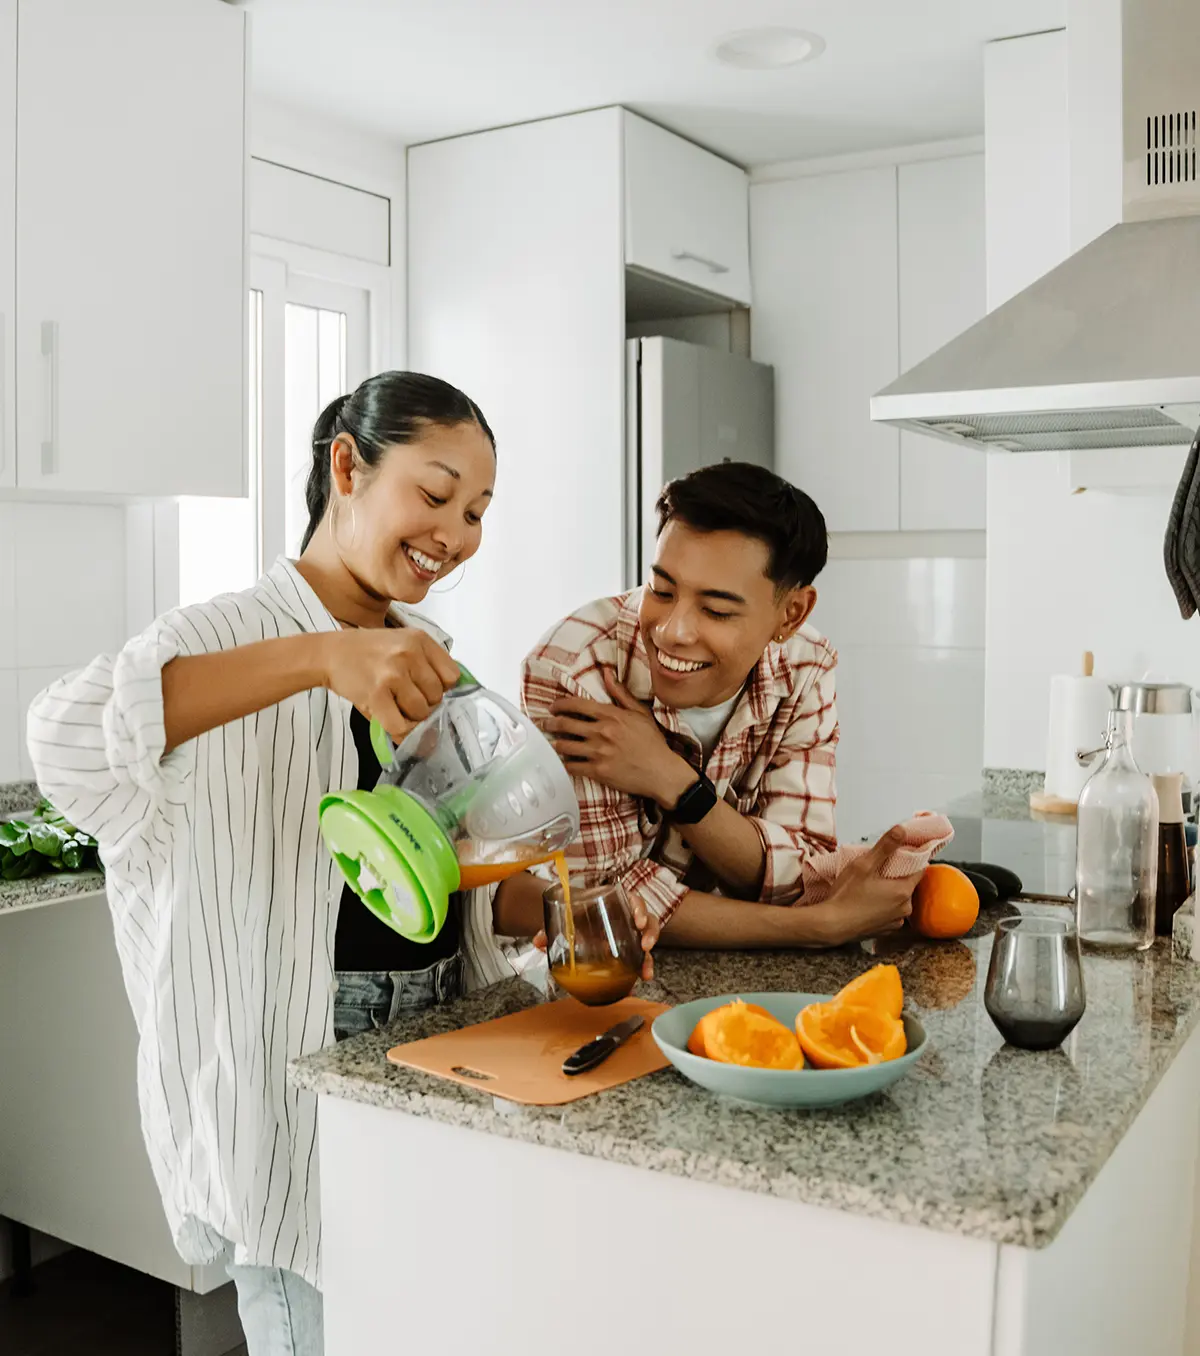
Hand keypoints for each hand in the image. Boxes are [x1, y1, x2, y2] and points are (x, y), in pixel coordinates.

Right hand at [320, 628, 459, 741]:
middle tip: (405, 701)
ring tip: (395, 708)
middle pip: (437, 696)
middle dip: (425, 705)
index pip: (452, 676)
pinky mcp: (376, 693)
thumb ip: (426, 665)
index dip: (441, 689)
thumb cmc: (368, 652)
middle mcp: (409, 653)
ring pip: (421, 712)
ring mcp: (393, 673)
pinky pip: (401, 726)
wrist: (329, 653)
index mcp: (420, 640)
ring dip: (410, 718)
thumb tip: (449, 701)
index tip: (426, 690)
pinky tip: (390, 722)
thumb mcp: (402, 644)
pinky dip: (399, 732)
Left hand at [531, 889, 660, 981]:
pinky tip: (640, 981)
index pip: (633, 900)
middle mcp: (626, 917)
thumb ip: (550, 928)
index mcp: (614, 902)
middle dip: (650, 933)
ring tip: (645, 972)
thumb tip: (539, 942)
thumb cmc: (574, 914)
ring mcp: (629, 934)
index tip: (637, 920)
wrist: (573, 920)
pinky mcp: (628, 949)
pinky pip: (640, 957)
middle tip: (645, 945)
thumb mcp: (564, 917)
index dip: (639, 908)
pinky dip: (641, 969)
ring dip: (648, 957)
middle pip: (648, 920)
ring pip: (646, 942)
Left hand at [544, 669, 693, 806]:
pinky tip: (562, 762)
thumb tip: (607, 673)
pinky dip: (564, 764)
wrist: (661, 771)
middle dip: (550, 723)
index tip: (553, 707)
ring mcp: (598, 752)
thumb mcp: (640, 713)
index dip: (560, 705)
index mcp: (611, 715)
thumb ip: (620, 693)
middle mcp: (601, 732)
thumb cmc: (652, 742)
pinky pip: (572, 766)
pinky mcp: (598, 771)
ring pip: (565, 746)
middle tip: (545, 724)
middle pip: (565, 724)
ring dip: (555, 743)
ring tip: (551, 743)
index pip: (577, 705)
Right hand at [805, 827, 921, 946]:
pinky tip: (867, 902)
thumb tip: (902, 830)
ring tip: (870, 886)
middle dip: (897, 875)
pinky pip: (890, 912)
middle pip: (908, 884)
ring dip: (890, 891)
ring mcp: (896, 921)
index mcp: (903, 891)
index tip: (900, 853)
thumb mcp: (864, 865)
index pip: (919, 869)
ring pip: (899, 899)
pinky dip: (883, 906)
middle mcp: (905, 908)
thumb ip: (885, 847)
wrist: (831, 926)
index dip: (911, 859)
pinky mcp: (886, 930)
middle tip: (877, 869)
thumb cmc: (846, 896)